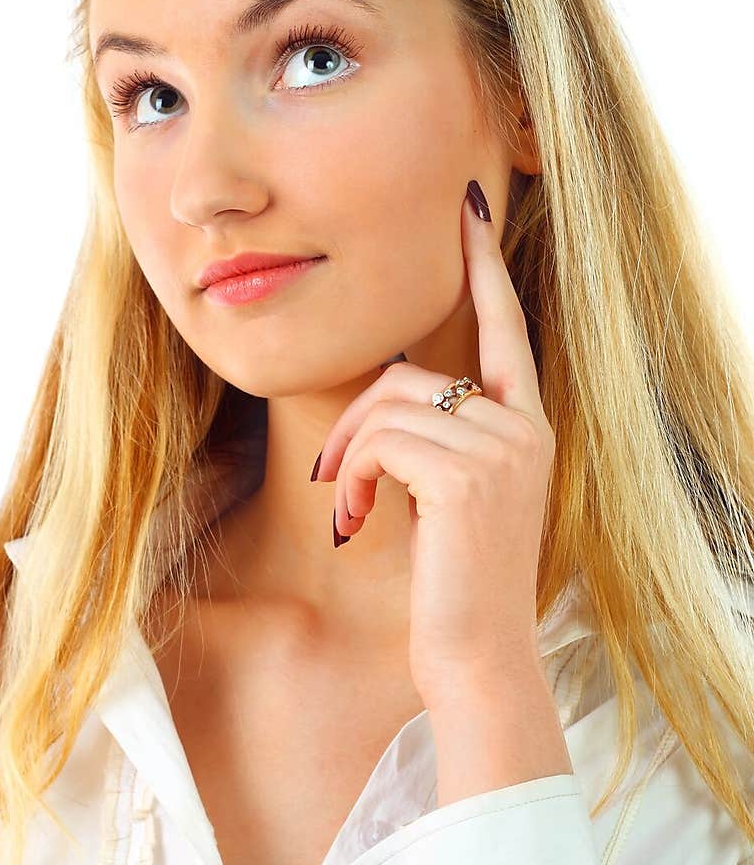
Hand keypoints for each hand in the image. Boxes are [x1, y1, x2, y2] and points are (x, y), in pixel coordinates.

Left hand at [311, 180, 556, 705]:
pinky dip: (355, 476)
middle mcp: (523, 428)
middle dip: (357, 418)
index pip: (505, 329)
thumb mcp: (453, 496)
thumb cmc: (455, 583)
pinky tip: (358, 521)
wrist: (477, 656)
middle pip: (413, 372)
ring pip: (390, 404)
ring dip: (352, 456)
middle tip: (339, 477)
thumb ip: (440, 437)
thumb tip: (387, 397)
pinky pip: (381, 438)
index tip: (469, 208)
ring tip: (352, 507)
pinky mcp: (468, 474)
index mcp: (525, 427)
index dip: (483, 267)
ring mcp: (502, 449)